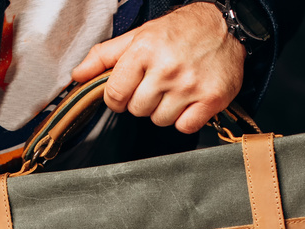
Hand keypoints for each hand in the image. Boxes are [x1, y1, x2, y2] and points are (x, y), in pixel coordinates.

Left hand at [71, 2, 246, 133]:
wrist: (226, 25)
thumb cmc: (180, 31)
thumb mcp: (138, 36)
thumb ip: (104, 56)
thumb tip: (78, 75)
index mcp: (144, 50)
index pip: (114, 95)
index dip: (116, 98)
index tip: (126, 91)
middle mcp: (167, 68)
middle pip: (136, 111)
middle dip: (142, 101)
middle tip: (157, 84)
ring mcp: (190, 85)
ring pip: (159, 120)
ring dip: (164, 110)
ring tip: (174, 89)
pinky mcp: (211, 99)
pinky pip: (185, 127)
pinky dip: (185, 118)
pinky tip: (189, 100)